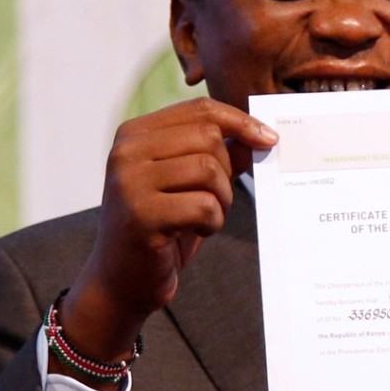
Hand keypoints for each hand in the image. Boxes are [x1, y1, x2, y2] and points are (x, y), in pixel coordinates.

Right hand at [57, 98, 277, 364]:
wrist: (121, 280)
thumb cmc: (160, 227)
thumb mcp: (187, 182)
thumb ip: (217, 154)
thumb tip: (260, 135)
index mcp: (134, 134)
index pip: (200, 110)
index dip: (240, 121)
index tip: (268, 139)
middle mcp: (126, 152)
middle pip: (208, 137)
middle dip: (227, 170)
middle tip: (217, 199)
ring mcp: (130, 182)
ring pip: (209, 169)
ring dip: (222, 199)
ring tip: (205, 218)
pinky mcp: (142, 215)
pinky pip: (204, 206)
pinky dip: (213, 222)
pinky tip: (195, 232)